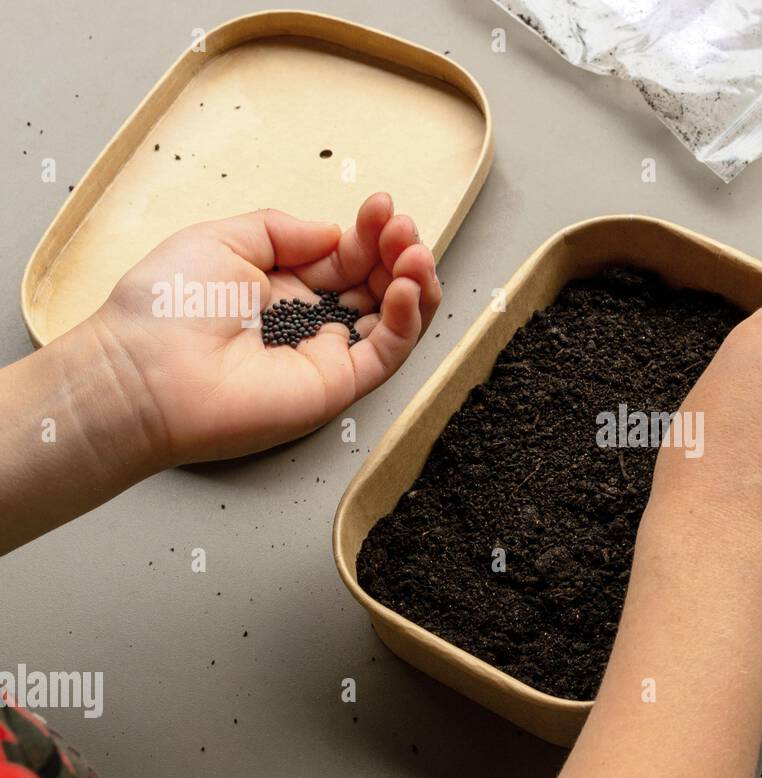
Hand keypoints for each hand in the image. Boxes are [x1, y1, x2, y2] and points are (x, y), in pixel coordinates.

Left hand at [85, 192, 439, 465]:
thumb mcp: (221, 239)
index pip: (346, 257)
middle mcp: (309, 321)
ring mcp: (326, 355)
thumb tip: (333, 231)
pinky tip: (405, 287)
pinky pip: (387, 353)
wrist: (143, 371)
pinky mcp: (337, 385)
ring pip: (394, 320)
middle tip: (401, 228)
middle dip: (397, 252)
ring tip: (414, 252)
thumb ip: (280, 230)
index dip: (369, 232)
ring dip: (415, 283)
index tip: (380, 205)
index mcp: (282, 287)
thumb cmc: (165, 309)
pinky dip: (407, 320)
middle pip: (378, 285)